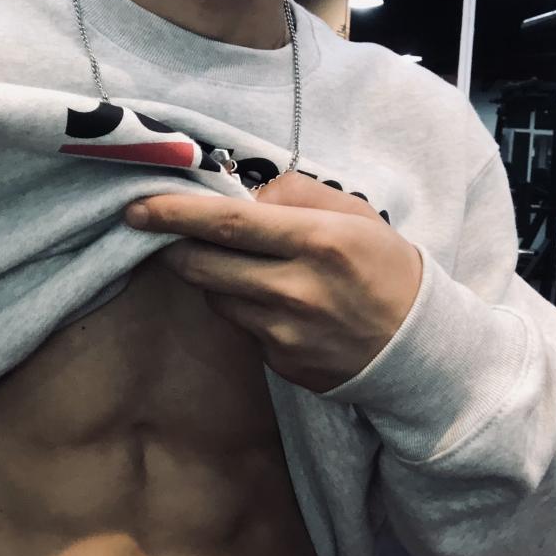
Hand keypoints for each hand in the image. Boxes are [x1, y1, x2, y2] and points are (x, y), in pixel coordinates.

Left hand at [123, 172, 422, 393]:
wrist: (417, 347)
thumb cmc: (385, 267)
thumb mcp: (354, 214)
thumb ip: (295, 194)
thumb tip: (241, 192)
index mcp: (317, 242)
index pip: (227, 224)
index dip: (174, 214)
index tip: (137, 207)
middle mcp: (295, 290)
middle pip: (204, 266)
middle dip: (173, 247)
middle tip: (159, 232)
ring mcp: (284, 333)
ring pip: (216, 297)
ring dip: (212, 276)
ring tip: (245, 265)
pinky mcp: (279, 363)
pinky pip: (240, 327)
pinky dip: (243, 307)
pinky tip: (274, 302)